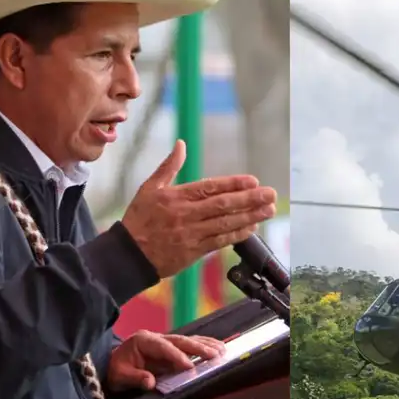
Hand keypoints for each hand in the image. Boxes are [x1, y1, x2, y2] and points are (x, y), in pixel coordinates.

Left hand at [106, 331, 226, 391]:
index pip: (163, 347)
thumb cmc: (115, 370)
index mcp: (143, 340)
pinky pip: (188, 346)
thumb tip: (151, 382)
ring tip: (221, 350)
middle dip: (198, 347)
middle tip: (214, 355)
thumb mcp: (119, 376)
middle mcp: (156, 337)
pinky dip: (203, 346)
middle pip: (180, 340)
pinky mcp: (170, 348)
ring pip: (187, 340)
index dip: (176, 355)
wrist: (111, 364)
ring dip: (205, 345)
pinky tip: (216, 348)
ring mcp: (164, 341)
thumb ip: (135, 378)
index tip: (189, 366)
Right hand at [122, 140, 276, 276]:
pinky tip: (252, 227)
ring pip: (225, 223)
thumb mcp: (149, 188)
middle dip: (250, 199)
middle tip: (271, 194)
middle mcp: (185, 214)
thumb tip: (181, 144)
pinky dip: (237, 234)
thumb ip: (169, 166)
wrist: (128, 254)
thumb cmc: (139, 219)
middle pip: (223, 205)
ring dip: (250, 216)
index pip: (210, 187)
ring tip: (269, 209)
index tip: (253, 180)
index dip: (233, 184)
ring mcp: (191, 233)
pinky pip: (220, 241)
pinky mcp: (194, 251)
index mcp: (176, 197)